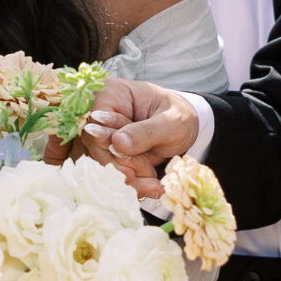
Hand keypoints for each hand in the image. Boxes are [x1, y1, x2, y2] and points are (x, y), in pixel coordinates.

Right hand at [80, 77, 198, 196]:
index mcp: (113, 94)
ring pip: (104, 162)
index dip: (108, 145)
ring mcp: (103, 134)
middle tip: (150, 177)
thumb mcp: (171, 122)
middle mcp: (101, 113)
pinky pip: (113, 171)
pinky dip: (133, 183)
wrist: (185, 128)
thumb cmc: (179, 116)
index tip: (128, 168)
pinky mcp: (109, 152)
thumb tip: (117, 143)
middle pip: (97, 145)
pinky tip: (151, 187)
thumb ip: (146, 131)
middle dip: (124, 166)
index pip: (96, 120)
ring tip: (155, 185)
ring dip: (131, 178)